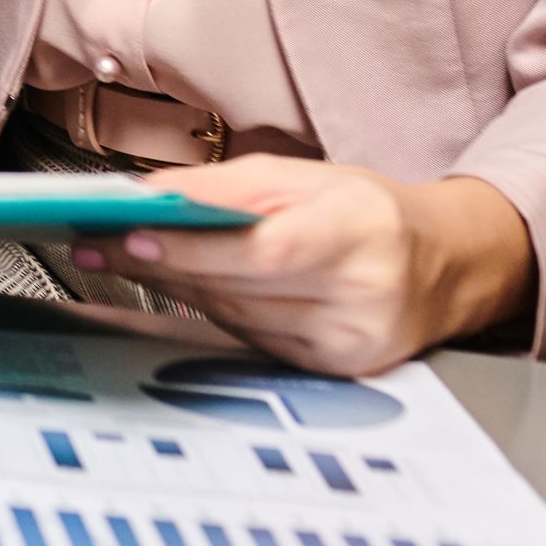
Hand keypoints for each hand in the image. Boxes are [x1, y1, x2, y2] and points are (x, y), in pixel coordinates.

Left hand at [72, 156, 535, 377]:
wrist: (444, 265)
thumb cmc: (369, 213)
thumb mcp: (305, 176)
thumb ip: (227, 188)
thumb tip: (151, 197)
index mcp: (361, 232)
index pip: (263, 249)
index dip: (192, 249)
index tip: (130, 235)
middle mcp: (363, 294)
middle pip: (239, 287)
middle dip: (160, 264)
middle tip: (100, 243)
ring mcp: (352, 341)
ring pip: (236, 317)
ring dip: (176, 288)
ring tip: (126, 257)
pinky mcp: (338, 369)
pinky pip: (253, 339)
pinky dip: (214, 311)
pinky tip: (185, 287)